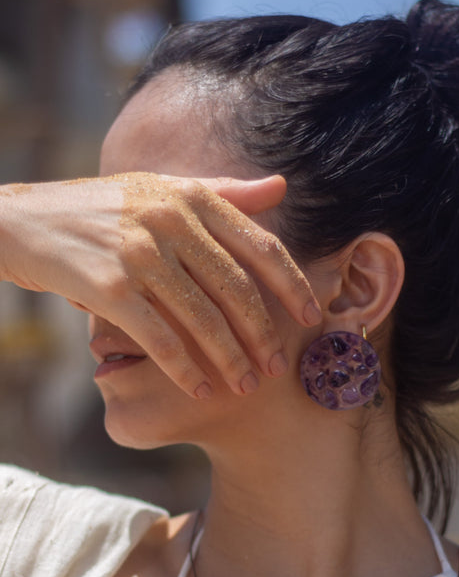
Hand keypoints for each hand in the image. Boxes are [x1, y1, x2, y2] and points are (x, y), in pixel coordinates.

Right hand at [0, 173, 321, 397]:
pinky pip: (159, 336)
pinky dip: (184, 367)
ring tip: (246, 385)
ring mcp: (140, 253)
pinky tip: (200, 388)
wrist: (24, 220)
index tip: (311, 317)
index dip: (291, 286)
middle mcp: (171, 221)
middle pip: (237, 289)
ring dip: (230, 358)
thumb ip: (224, 192)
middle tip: (277, 366)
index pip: (260, 246)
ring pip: (203, 317)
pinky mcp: (109, 286)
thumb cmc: (102, 208)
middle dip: (263, 334)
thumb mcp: (162, 189)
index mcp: (191, 197)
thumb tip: (282, 189)